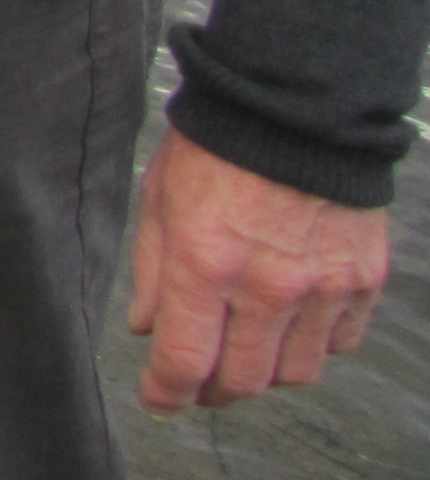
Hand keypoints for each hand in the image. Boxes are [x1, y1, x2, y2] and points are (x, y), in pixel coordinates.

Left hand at [130, 125, 388, 412]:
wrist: (293, 105)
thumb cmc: (215, 145)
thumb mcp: (159, 198)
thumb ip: (151, 271)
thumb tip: (146, 330)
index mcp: (205, 264)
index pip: (185, 362)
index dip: (166, 394)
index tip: (158, 402)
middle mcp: (267, 286)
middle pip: (243, 381)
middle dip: (212, 391)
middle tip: (197, 381)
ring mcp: (321, 288)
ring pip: (295, 374)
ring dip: (264, 373)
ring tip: (244, 348)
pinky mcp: (362, 281)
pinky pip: (338, 344)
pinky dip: (312, 346)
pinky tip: (290, 323)